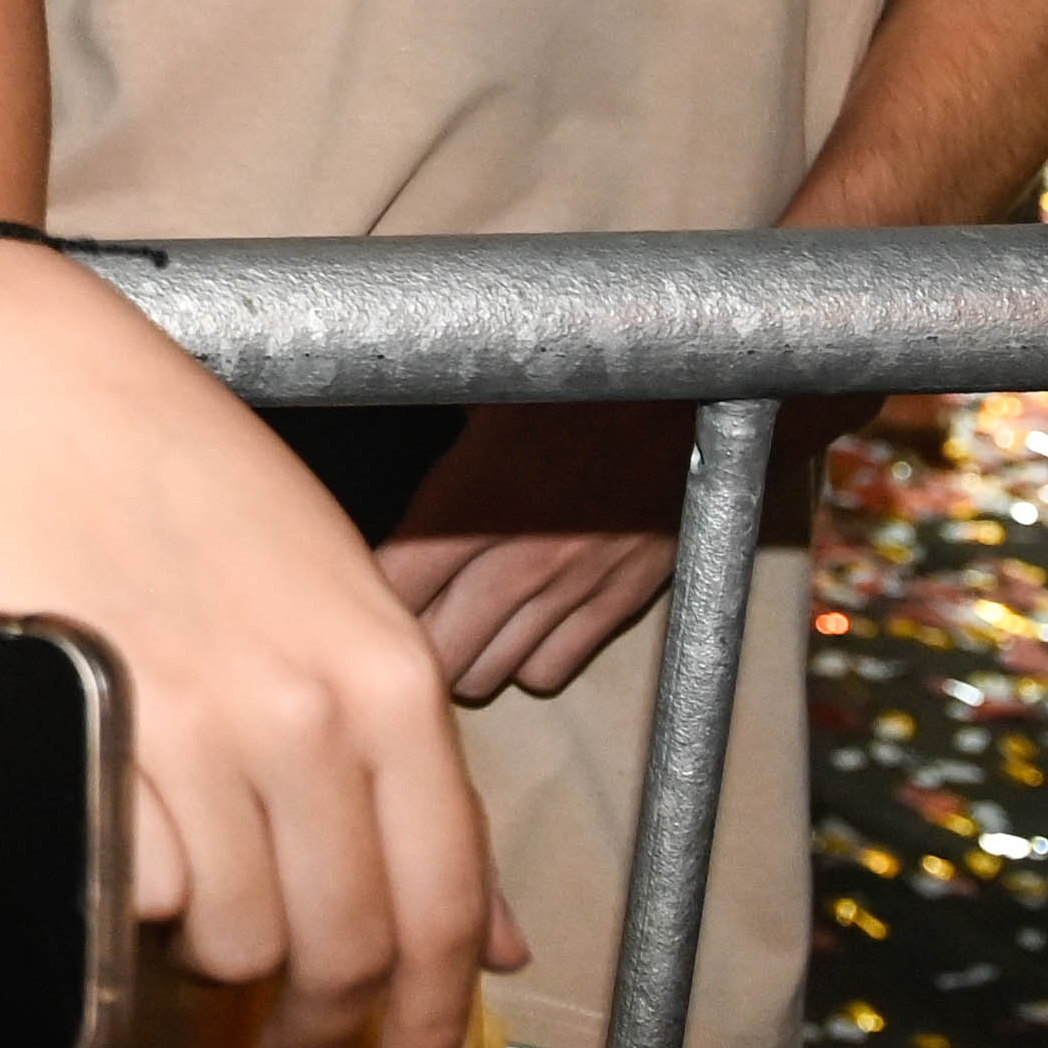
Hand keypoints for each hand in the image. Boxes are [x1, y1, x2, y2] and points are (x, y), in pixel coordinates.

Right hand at [0, 250, 506, 1047]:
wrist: (23, 372)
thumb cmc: (179, 475)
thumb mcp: (337, 603)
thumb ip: (407, 769)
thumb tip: (490, 940)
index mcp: (390, 672)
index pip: (442, 900)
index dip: (433, 1020)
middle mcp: (308, 706)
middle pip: (342, 944)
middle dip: (321, 1025)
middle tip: (289, 1046)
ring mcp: (193, 719)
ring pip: (230, 935)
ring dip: (214, 968)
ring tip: (196, 945)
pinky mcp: (85, 723)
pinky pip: (130, 886)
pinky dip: (129, 910)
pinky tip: (126, 884)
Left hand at [374, 401, 697, 702]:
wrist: (690, 380)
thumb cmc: (579, 376)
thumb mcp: (486, 402)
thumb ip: (439, 463)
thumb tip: (384, 470)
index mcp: (469, 502)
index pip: (392, 590)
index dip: (367, 599)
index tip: (358, 594)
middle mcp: (516, 557)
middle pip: (435, 650)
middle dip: (412, 642)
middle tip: (405, 623)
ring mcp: (572, 585)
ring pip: (491, 672)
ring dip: (466, 657)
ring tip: (457, 630)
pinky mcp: (622, 599)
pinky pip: (553, 670)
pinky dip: (528, 661)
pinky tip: (519, 629)